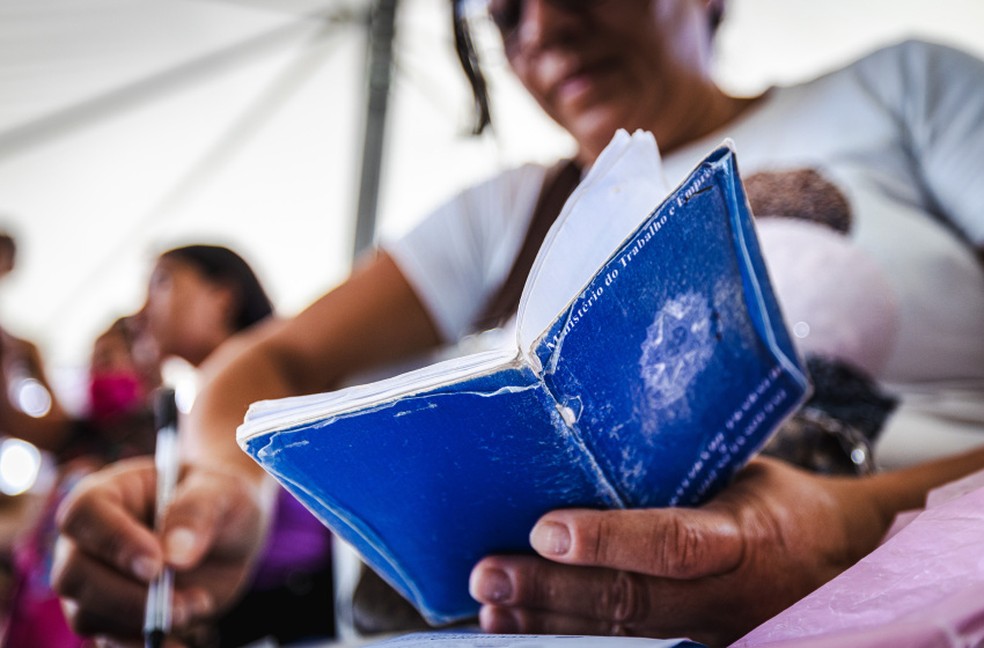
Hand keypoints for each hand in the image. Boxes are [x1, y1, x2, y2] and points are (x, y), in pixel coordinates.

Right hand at [52, 457, 273, 643]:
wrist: (228, 530)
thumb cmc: (218, 497)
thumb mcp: (222, 492)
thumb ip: (197, 513)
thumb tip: (175, 554)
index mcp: (106, 495)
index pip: (84, 516)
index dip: (114, 542)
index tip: (157, 566)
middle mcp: (88, 541)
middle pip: (75, 576)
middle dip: (128, 598)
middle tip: (182, 604)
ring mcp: (94, 582)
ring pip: (87, 615)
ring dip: (142, 623)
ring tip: (197, 606)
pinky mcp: (112, 616)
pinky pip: (110, 641)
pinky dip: (142, 645)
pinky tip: (179, 642)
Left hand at [470, 457, 891, 645]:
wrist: (843, 564)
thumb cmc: (779, 503)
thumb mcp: (741, 471)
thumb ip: (674, 471)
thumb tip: (583, 439)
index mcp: (744, 538)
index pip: (673, 544)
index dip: (607, 541)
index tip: (545, 530)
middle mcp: (725, 596)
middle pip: (631, 602)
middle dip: (552, 590)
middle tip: (489, 573)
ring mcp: (709, 633)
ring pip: (622, 635)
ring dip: (548, 621)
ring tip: (490, 604)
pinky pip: (627, 646)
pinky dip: (567, 635)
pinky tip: (519, 625)